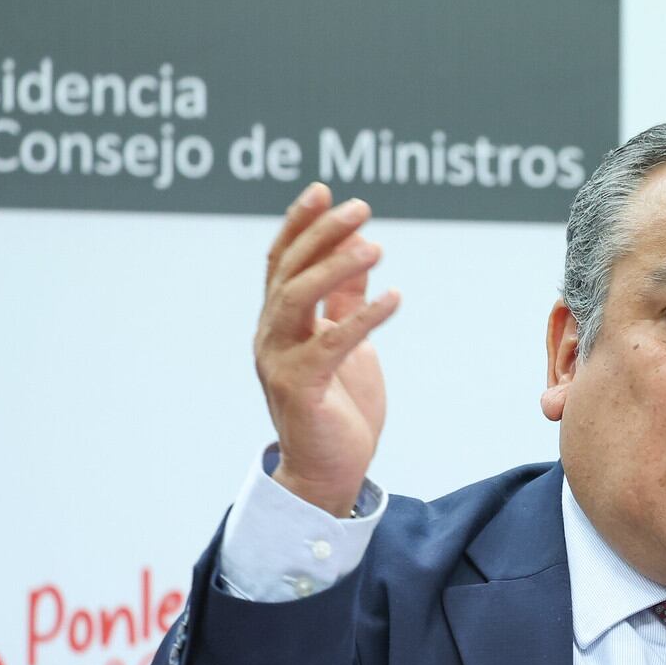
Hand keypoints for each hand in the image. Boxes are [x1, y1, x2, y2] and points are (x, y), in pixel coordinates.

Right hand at [254, 183, 400, 516]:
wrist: (328, 473)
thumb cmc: (338, 408)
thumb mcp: (346, 345)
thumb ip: (345, 303)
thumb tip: (361, 253)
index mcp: (278, 323)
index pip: (281, 261)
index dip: (300, 224)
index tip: (324, 190)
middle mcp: (270, 336)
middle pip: (289, 271)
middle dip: (322, 233)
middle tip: (361, 207)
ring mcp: (280, 361)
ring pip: (298, 299)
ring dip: (336, 267)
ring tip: (375, 245)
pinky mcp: (301, 388)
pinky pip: (331, 343)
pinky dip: (363, 317)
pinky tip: (395, 298)